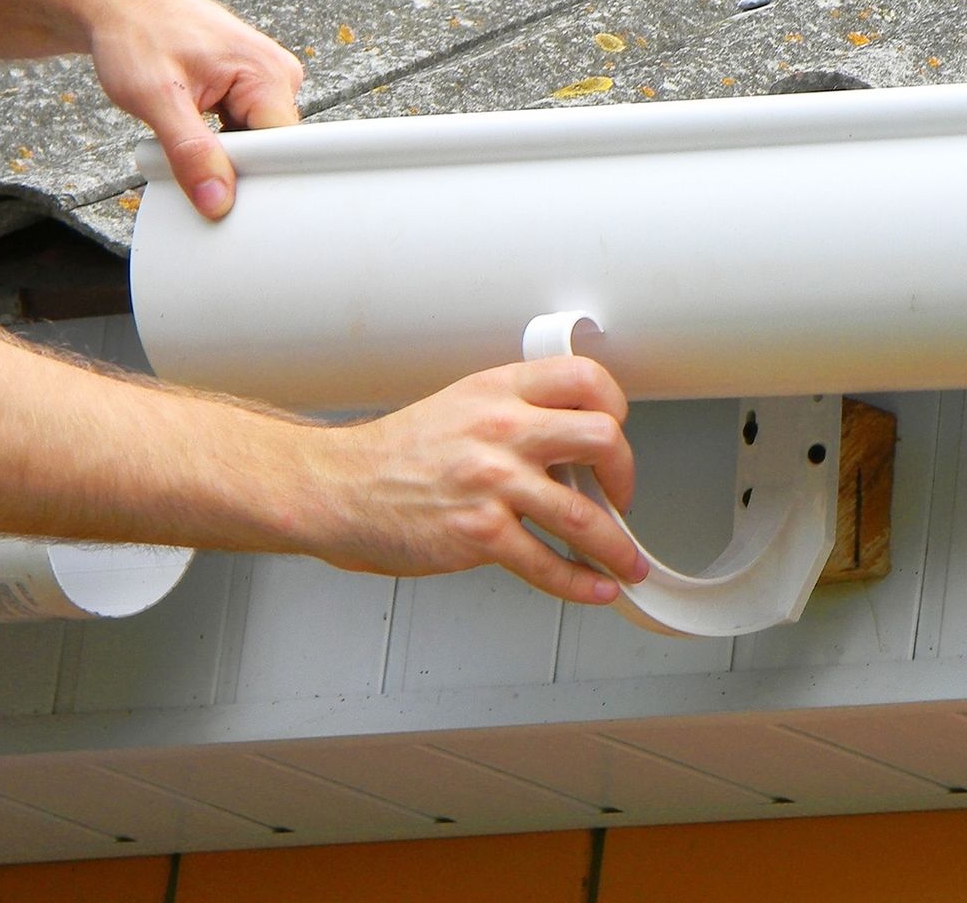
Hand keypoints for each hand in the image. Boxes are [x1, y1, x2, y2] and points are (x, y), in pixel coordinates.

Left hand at [81, 0, 302, 218]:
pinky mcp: (250, 87)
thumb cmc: (133, 32)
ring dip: (219, 150)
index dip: (250, 175)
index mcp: (268, 72)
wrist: (115, 1)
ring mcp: (265, 81)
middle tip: (185, 148)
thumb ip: (190, 152)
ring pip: (255, 144)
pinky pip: (244, 131)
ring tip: (183, 123)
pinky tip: (190, 120)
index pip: (284, 150)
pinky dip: (215, 139)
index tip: (213, 180)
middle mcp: (277, 75)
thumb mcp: (154, 97)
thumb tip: (218, 201)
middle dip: (231, 163)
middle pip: (272, 150)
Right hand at [309, 356, 647, 603]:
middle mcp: (501, 429)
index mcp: (499, 391)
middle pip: (602, 438)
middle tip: (621, 497)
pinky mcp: (479, 532)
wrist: (340, 489)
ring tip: (626, 563)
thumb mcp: (462, 406)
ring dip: (617, 547)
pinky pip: (546, 563)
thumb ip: (518, 415)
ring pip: (584, 515)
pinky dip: (580, 583)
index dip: (615, 407)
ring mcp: (492, 482)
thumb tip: (574, 446)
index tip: (618, 434)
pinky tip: (594, 588)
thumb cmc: (398, 454)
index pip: (584, 378)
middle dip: (626, 475)